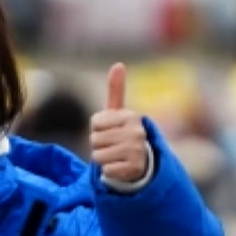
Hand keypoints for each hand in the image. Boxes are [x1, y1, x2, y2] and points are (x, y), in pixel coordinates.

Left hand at [90, 63, 148, 182]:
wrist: (141, 161)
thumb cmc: (123, 133)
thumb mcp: (119, 113)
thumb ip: (116, 90)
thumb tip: (118, 64)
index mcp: (132, 116)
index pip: (95, 123)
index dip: (97, 128)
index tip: (110, 130)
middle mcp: (137, 132)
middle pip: (94, 140)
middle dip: (98, 144)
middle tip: (113, 145)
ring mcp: (137, 151)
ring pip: (97, 156)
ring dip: (102, 159)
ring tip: (115, 156)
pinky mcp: (134, 169)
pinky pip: (105, 170)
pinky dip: (108, 172)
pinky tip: (120, 167)